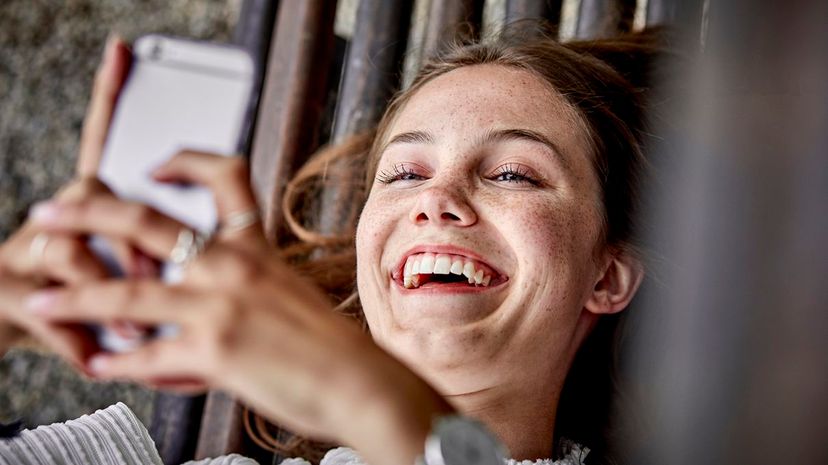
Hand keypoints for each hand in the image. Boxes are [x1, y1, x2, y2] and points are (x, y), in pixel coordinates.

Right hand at [0, 35, 135, 361]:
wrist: (12, 331)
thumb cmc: (83, 300)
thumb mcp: (128, 277)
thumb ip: (160, 259)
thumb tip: (206, 256)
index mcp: (94, 206)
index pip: (103, 144)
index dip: (110, 96)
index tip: (122, 53)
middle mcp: (60, 215)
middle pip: (98, 199)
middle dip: (128, 235)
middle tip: (156, 279)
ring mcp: (32, 248)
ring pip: (75, 250)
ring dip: (109, 295)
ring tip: (135, 334)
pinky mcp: (11, 288)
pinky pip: (53, 304)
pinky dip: (82, 339)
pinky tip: (93, 356)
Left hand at [25, 151, 454, 464]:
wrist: (360, 382)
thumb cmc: (330, 344)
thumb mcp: (288, 294)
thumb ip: (242, 286)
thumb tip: (197, 299)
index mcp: (256, 247)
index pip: (225, 176)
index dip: (185, 161)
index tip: (155, 165)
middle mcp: (234, 266)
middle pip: (147, 223)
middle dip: (87, 213)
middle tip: (49, 211)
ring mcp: (221, 307)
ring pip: (127, 294)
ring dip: (74, 298)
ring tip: (39, 300)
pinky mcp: (214, 352)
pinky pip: (147, 355)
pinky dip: (117, 362)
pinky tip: (99, 364)